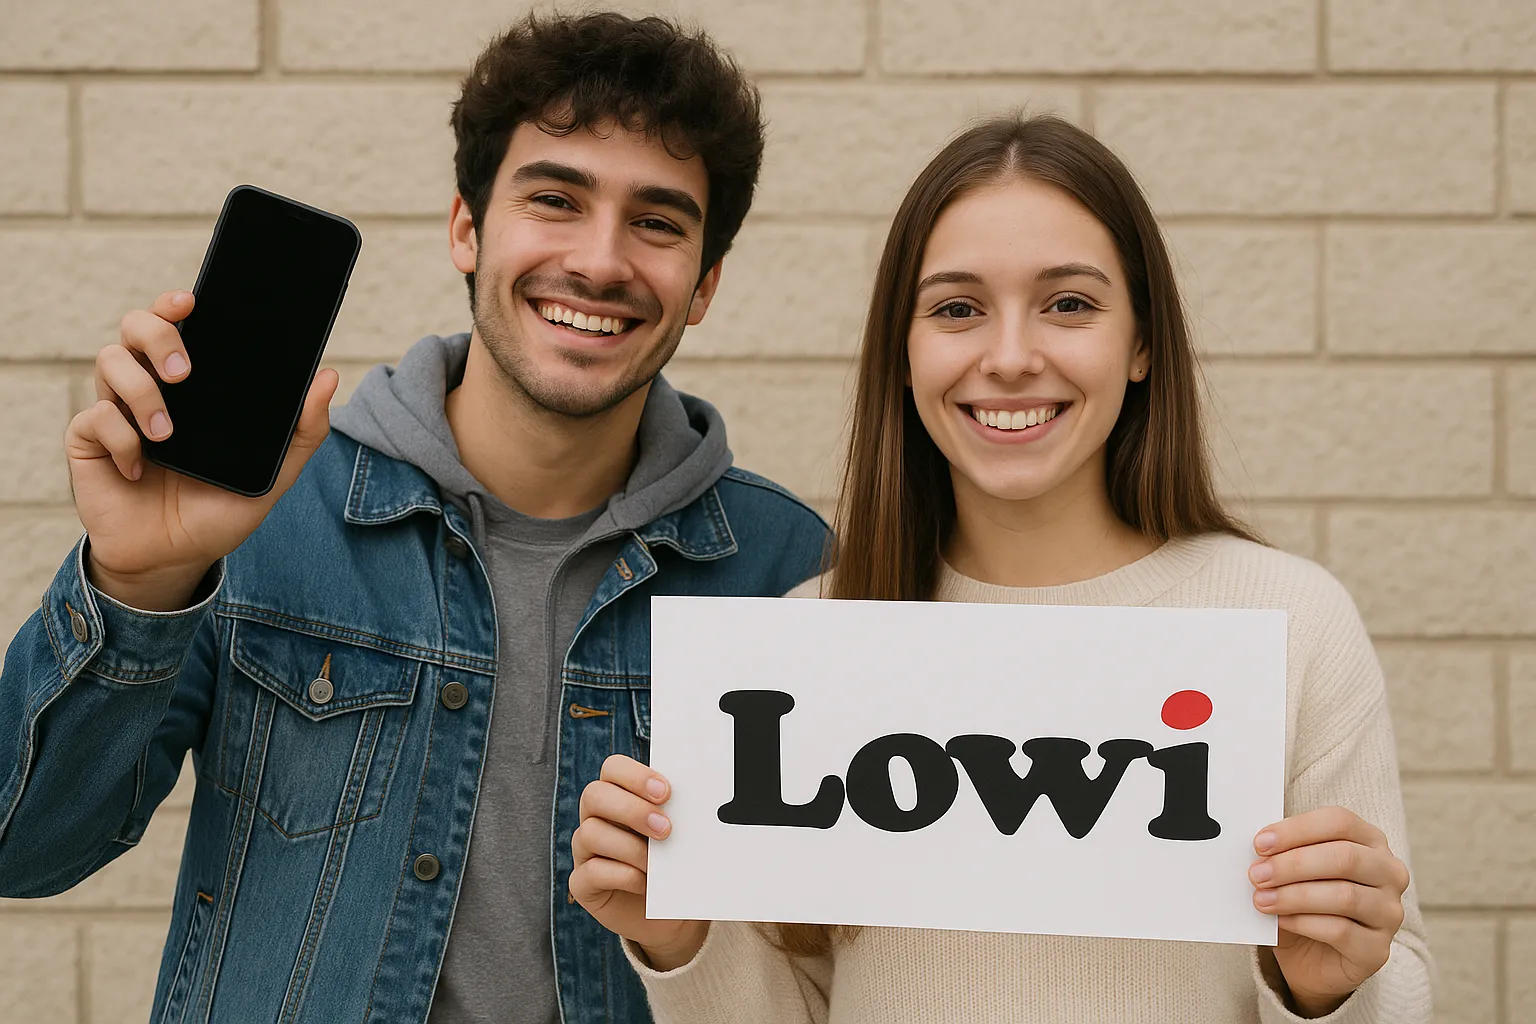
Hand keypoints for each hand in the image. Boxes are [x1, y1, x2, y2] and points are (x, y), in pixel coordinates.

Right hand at [65, 290, 338, 609]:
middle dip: (158, 334)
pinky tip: (138, 468)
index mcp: (193, 385)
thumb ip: (303, 430)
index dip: (176, 303)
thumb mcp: (272, 474)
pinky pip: (93, 417)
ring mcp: (117, 410)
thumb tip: (328, 377)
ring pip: (109, 360)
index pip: (179, 324)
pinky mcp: (90, 440)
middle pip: (136, 325)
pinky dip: (120, 439)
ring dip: (141, 392)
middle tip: (184, 373)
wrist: (175, 559)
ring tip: (166, 435)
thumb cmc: (219, 510)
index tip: (191, 301)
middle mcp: (152, 386)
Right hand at [570, 754, 708, 970]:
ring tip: (657, 864)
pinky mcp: (583, 884)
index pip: (612, 768)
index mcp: (619, 796)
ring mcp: (585, 852)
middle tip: (665, 829)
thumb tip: (701, 799)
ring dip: (630, 847)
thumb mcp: (683, 836)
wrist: (673, 913)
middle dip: (631, 809)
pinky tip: (645, 884)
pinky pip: (591, 872)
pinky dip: (622, 876)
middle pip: (594, 794)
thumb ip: (682, 814)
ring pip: (589, 833)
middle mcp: (596, 818)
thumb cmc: (677, 865)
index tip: (666, 792)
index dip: (635, 775)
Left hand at [1250, 806, 1409, 1017]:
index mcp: (1370, 842)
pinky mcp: (1378, 950)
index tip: (1260, 843)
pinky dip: (1303, 923)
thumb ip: (1282, 853)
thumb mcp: (1293, 872)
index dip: (1297, 830)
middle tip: (1256, 874)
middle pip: (1345, 857)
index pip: (1340, 822)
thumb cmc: (1305, 904)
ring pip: (1345, 896)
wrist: (1314, 960)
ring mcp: (1389, 913)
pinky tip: (1281, 921)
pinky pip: (1341, 931)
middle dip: (1294, 864)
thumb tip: (1258, 845)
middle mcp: (1389, 873)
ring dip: (1294, 895)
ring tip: (1261, 899)